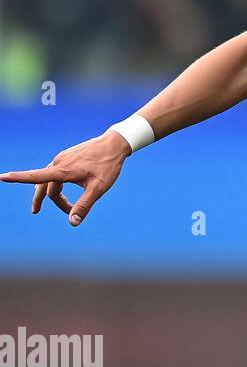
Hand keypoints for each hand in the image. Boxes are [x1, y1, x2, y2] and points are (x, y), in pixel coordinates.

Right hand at [1, 131, 130, 226]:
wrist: (115, 143)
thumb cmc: (108, 166)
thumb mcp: (98, 188)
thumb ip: (84, 205)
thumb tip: (72, 223)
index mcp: (63, 170)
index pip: (35, 177)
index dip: (17, 178)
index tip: (1, 177)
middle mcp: (58, 163)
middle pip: (47, 187)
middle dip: (53, 202)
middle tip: (65, 214)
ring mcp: (62, 158)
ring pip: (52, 180)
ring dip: (57, 194)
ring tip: (66, 206)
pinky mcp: (67, 156)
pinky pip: (57, 173)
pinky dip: (60, 184)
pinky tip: (67, 187)